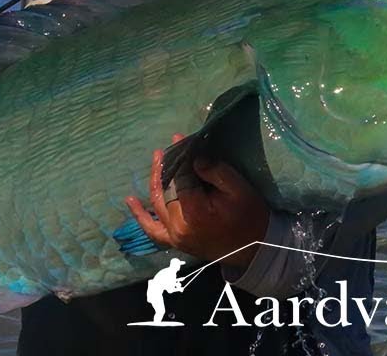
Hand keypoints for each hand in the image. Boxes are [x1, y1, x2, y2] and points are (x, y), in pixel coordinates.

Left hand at [124, 134, 269, 267]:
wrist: (256, 249)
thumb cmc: (250, 216)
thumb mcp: (239, 189)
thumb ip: (214, 171)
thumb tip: (192, 157)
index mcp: (195, 213)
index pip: (180, 177)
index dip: (179, 157)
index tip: (179, 138)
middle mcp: (178, 226)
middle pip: (166, 189)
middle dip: (168, 166)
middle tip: (170, 146)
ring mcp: (174, 237)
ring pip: (157, 203)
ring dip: (155, 180)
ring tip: (157, 158)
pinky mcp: (175, 242)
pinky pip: (152, 229)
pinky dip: (140, 216)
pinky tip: (130, 200)